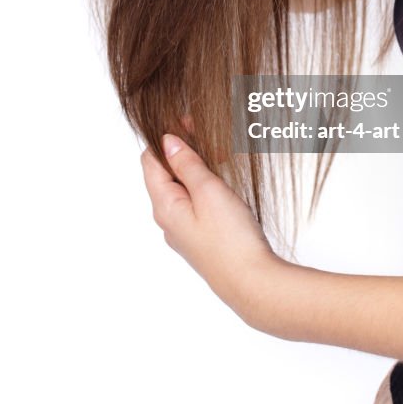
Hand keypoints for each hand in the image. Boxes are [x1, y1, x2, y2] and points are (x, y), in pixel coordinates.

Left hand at [140, 135, 282, 325]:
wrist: (252, 282)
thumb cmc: (230, 239)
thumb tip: (168, 142)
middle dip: (183, 149)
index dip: (166, 137)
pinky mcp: (202, 238)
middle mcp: (169, 220)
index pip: (150, 161)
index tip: (188, 121)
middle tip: (206, 132)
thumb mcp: (208, 191)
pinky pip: (195, 203)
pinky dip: (205, 185)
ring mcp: (185, 231)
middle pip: (165, 174)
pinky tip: (223, 181)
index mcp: (164, 206)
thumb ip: (186, 164)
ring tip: (220, 153)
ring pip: (182, 189)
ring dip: (197, 167)